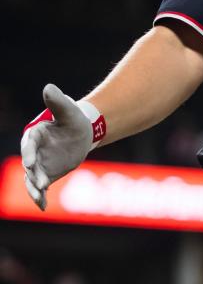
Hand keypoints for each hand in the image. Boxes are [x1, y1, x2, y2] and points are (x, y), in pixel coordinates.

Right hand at [21, 84, 95, 209]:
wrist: (82, 133)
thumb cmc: (74, 120)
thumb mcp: (68, 110)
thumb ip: (57, 102)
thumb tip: (48, 87)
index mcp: (35, 134)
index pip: (29, 144)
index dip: (30, 153)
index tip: (31, 162)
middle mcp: (33, 151)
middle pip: (29, 164)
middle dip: (33, 174)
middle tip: (41, 183)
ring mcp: (39, 164)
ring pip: (32, 178)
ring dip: (34, 188)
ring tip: (39, 196)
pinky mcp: (47, 174)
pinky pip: (41, 187)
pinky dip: (40, 196)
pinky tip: (42, 206)